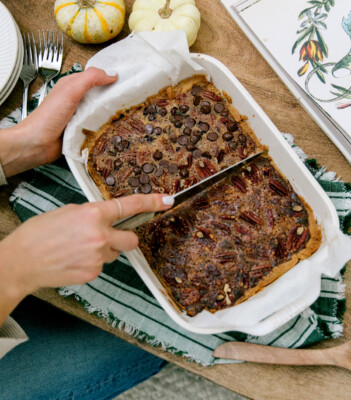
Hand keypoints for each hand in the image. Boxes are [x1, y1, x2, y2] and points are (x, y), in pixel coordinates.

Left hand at [0, 67, 116, 176]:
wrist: (37, 144)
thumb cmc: (48, 117)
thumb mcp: (70, 90)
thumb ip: (90, 79)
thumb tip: (111, 74)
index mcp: (72, 86)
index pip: (95, 78)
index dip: (109, 78)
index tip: (125, 82)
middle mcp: (76, 101)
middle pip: (100, 96)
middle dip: (113, 98)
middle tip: (130, 101)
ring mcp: (80, 117)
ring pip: (100, 113)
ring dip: (110, 115)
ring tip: (126, 116)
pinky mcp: (82, 132)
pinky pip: (98, 128)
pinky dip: (105, 129)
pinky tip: (114, 130)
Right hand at [0, 193, 173, 323]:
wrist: (21, 262)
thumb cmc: (40, 233)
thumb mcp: (69, 211)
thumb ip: (93, 213)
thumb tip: (108, 216)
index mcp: (93, 214)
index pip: (129, 206)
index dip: (151, 202)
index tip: (166, 201)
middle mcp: (100, 236)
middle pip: (132, 239)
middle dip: (125, 238)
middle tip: (108, 235)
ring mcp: (98, 257)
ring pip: (115, 253)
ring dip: (105, 249)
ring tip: (79, 248)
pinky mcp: (93, 273)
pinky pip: (102, 264)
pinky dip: (93, 261)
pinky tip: (75, 259)